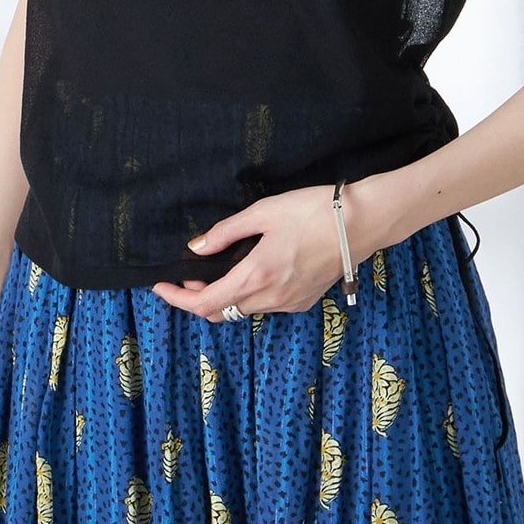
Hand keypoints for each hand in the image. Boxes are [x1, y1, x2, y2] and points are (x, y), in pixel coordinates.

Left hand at [150, 182, 381, 321]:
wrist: (362, 223)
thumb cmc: (311, 211)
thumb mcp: (263, 213)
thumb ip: (226, 233)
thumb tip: (196, 249)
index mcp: (256, 276)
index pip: (205, 303)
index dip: (178, 299)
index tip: (162, 286)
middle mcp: (271, 298)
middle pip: (221, 312)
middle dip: (198, 299)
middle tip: (189, 275)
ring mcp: (289, 304)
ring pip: (244, 311)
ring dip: (224, 297)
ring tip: (217, 271)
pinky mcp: (304, 302)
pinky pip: (266, 306)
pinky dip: (248, 296)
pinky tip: (250, 272)